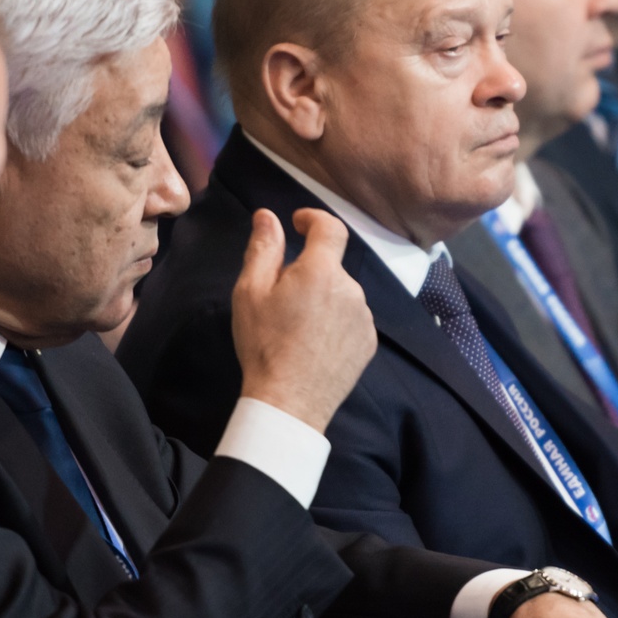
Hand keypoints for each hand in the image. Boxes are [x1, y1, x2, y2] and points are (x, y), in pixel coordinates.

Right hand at [231, 208, 376, 431]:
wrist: (289, 402)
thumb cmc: (264, 345)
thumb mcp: (250, 292)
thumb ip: (263, 248)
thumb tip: (268, 216)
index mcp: (322, 271)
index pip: (330, 227)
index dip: (314, 219)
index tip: (298, 223)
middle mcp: (351, 289)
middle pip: (331, 266)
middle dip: (309, 271)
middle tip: (281, 297)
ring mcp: (364, 318)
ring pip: (341, 294)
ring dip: (323, 298)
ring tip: (297, 327)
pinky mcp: (368, 343)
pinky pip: (352, 319)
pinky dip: (335, 322)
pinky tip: (314, 344)